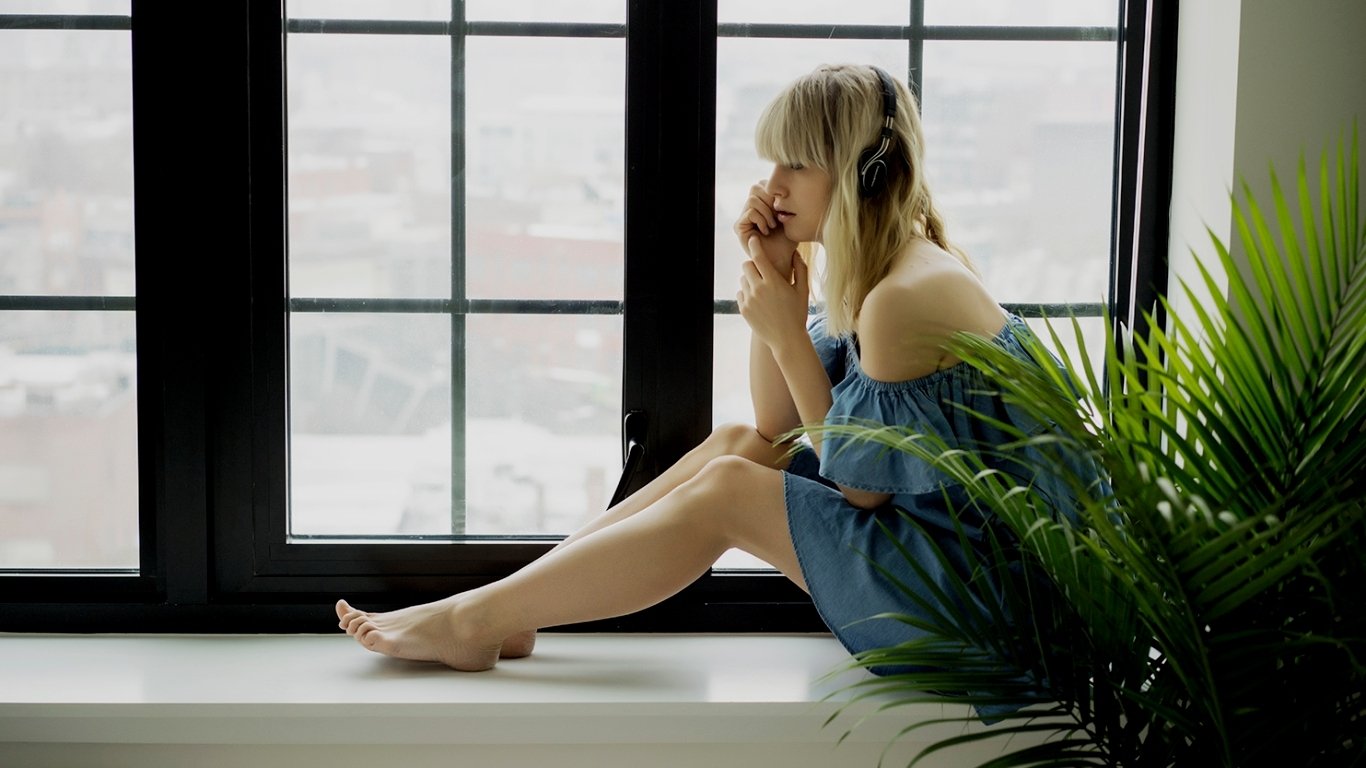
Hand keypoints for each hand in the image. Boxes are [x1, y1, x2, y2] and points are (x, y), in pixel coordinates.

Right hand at [734, 181, 797, 277]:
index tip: (783, 208)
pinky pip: (750, 212)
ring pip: (752, 199)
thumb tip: (780, 185)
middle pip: (756, 188)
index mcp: (761, 203)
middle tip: (778, 215)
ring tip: (773, 225)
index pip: (763, 184)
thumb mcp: (790, 216)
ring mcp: (744, 218)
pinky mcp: (739, 227)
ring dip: (767, 212)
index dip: (774, 193)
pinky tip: (767, 231)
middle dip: (770, 200)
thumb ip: (783, 199)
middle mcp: (750, 208)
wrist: (781, 260)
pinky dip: (761, 220)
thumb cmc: (788, 241)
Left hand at [737, 235, 809, 353]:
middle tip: (763, 272)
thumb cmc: (797, 314)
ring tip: (763, 290)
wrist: (787, 339)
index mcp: (773, 282)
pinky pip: (740, 293)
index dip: (755, 245)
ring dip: (750, 280)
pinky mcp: (743, 309)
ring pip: (743, 279)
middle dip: (753, 265)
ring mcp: (749, 300)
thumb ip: (800, 269)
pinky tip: (759, 301)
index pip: (758, 256)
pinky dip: (747, 293)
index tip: (753, 240)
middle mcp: (758, 289)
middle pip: (746, 265)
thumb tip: (795, 253)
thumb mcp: (803, 290)